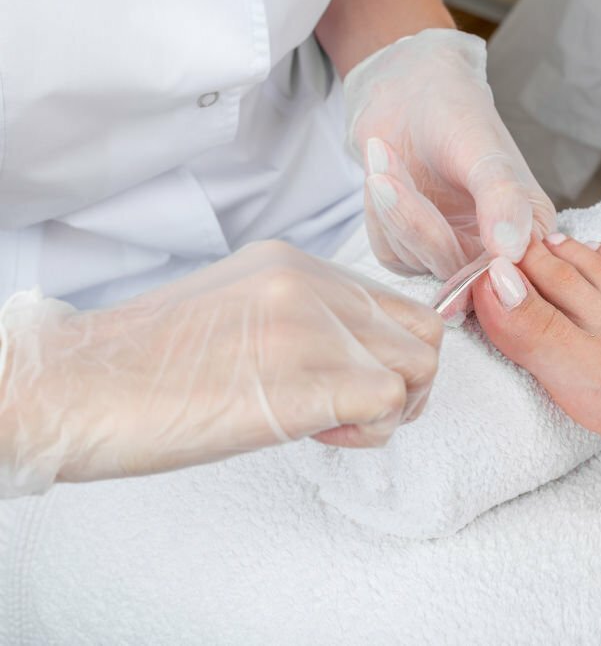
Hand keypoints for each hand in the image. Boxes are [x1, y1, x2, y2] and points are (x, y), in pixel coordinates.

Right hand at [0, 241, 441, 496]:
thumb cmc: (147, 367)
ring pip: (419, 368)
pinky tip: (319, 434)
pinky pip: (391, 403)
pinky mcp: (307, 380)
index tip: (353, 383)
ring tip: (331, 423)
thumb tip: (353, 358)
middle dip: (406, 382)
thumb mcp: (238, 309)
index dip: (390, 353)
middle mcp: (312, 284)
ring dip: (391, 410)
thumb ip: (303, 318)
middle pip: (423, 333)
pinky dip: (370, 431)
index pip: (394, 304)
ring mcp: (312, 328)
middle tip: (358, 412)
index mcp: (295, 264)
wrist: (78, 387)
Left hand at [343, 28, 555, 280]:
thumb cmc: (457, 115)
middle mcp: (491, 256)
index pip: (511, 276)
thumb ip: (503, 200)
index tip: (449, 238)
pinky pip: (389, 250)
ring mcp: (448, 258)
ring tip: (383, 152)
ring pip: (414, 258)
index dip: (481, 269)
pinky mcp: (409, 254)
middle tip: (383, 174)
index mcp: (530, 235)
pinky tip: (383, 172)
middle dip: (414, 221)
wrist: (409, 96)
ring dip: (390, 206)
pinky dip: (378, 210)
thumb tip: (512, 250)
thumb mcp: (487, 153)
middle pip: (454, 271)